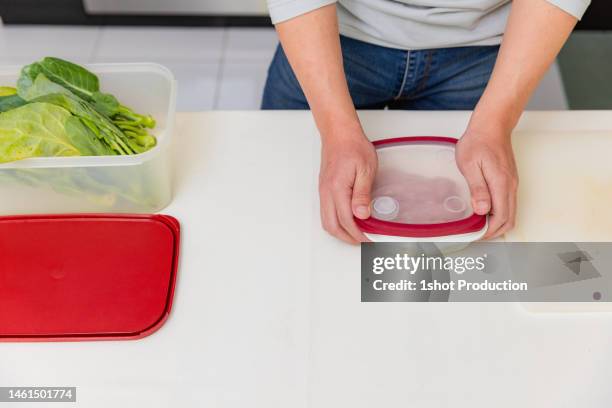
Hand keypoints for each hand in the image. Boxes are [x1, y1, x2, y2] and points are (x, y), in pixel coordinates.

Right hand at [319, 128, 377, 243]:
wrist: (338, 133)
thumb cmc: (353, 146)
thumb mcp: (365, 168)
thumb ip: (362, 193)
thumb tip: (361, 214)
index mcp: (337, 188)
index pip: (346, 220)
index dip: (358, 233)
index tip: (370, 238)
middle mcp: (327, 192)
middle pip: (332, 226)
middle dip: (347, 238)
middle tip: (364, 240)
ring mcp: (323, 191)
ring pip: (326, 221)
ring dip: (340, 232)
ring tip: (357, 234)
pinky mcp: (324, 189)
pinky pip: (326, 212)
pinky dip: (336, 222)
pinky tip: (348, 221)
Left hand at [456, 123, 517, 238]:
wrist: (492, 126)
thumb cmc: (478, 142)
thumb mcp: (470, 165)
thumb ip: (477, 188)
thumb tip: (482, 210)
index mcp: (501, 184)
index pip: (501, 217)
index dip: (489, 231)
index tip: (475, 235)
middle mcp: (510, 186)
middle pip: (510, 219)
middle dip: (494, 232)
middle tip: (477, 235)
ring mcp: (512, 184)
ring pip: (511, 213)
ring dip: (497, 224)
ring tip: (479, 227)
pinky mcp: (509, 181)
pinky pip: (509, 204)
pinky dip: (500, 214)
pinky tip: (485, 212)